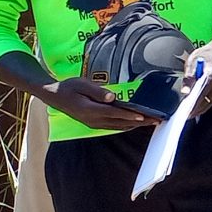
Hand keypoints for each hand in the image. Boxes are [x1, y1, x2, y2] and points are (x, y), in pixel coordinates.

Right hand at [35, 77, 154, 130]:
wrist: (54, 96)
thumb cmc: (69, 87)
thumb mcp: (82, 84)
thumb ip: (98, 91)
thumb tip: (112, 97)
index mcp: (91, 109)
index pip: (116, 113)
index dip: (131, 115)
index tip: (145, 116)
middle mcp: (94, 119)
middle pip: (121, 122)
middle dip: (140, 122)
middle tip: (157, 120)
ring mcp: (93, 123)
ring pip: (119, 126)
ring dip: (135, 125)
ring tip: (151, 123)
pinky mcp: (94, 123)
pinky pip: (113, 126)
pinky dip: (126, 125)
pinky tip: (136, 123)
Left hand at [180, 35, 211, 115]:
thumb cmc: (206, 56)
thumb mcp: (192, 61)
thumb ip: (189, 77)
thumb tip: (185, 92)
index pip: (201, 93)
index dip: (192, 104)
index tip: (183, 112)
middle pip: (205, 102)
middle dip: (192, 110)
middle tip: (179, 116)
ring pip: (208, 105)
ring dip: (197, 109)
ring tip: (184, 114)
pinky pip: (210, 103)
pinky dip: (201, 106)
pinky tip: (192, 108)